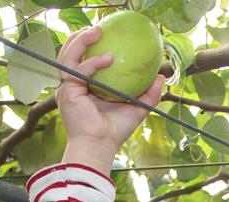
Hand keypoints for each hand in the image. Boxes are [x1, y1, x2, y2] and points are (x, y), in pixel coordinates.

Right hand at [56, 26, 164, 172]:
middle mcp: (72, 85)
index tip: (104, 33)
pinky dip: (92, 63)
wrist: (99, 147)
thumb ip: (148, 94)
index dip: (88, 44)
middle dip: (80, 37)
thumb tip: (161, 76)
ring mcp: (67, 88)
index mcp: (84, 86)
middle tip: (99, 28)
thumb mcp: (136, 109)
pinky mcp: (67, 93)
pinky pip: (78, 71)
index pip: (81, 59)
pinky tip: (108, 58)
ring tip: (97, 31)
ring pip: (68, 56)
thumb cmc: (114, 132)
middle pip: (69, 53)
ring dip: (82, 41)